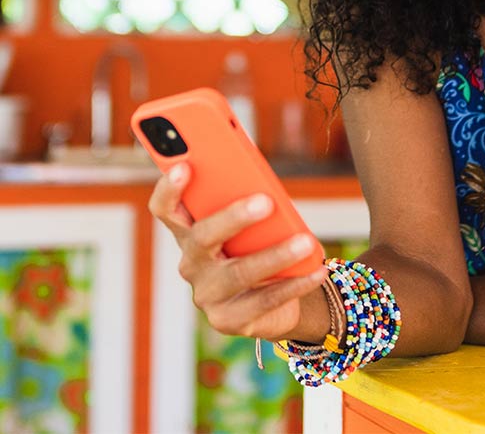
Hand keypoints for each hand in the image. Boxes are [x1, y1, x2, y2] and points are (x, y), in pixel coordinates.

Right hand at [148, 163, 327, 340]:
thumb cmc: (260, 244)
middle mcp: (191, 264)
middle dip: (233, 217)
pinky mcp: (229, 320)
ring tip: (306, 242)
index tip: (184, 166)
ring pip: (239, 272)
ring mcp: (207, 295)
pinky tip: (317, 270)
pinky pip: (265, 300)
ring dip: (276, 255)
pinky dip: (295, 284)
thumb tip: (268, 192)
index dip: (170, 189)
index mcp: (190, 232)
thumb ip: (251, 202)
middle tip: (266, 202)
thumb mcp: (254, 222)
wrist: (275, 297)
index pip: (167, 209)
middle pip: (202, 237)